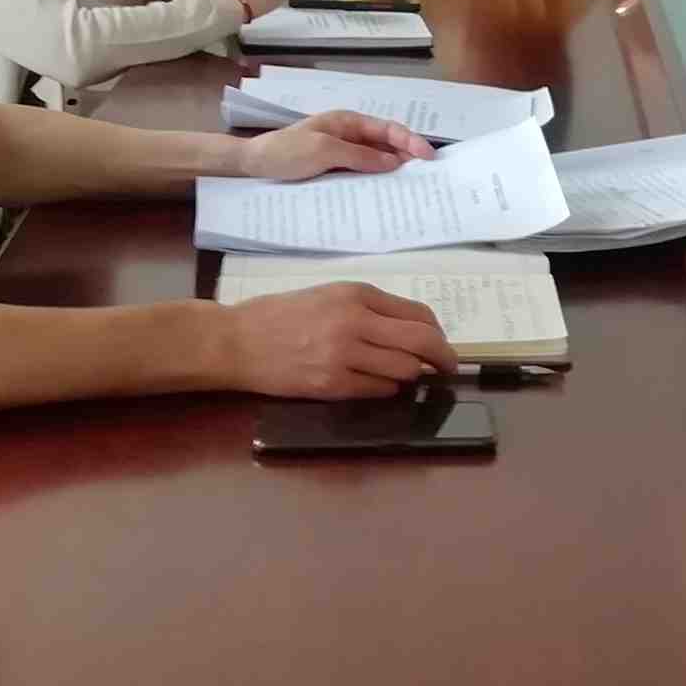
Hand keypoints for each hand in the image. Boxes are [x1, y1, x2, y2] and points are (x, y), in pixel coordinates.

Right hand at [221, 282, 459, 398]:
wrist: (236, 341)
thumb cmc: (279, 316)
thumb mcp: (328, 296)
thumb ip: (369, 309)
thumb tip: (413, 330)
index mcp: (356, 294)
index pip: (418, 315)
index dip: (438, 334)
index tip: (442, 345)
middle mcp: (354, 321)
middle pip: (422, 342)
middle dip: (444, 358)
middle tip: (449, 369)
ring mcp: (344, 355)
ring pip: (404, 370)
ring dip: (411, 376)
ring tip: (403, 377)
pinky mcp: (332, 384)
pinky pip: (379, 390)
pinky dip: (387, 389)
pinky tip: (378, 385)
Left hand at [239, 110, 435, 180]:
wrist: (253, 165)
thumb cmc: (286, 152)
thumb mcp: (324, 151)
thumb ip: (360, 156)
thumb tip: (394, 163)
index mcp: (348, 122)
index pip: (388, 129)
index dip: (410, 141)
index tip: (428, 158)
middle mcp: (349, 135)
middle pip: (386, 144)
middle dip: (408, 157)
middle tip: (428, 177)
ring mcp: (342, 152)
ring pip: (376, 160)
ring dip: (393, 171)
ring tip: (412, 187)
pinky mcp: (335, 169)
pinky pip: (362, 172)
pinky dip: (376, 180)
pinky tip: (384, 193)